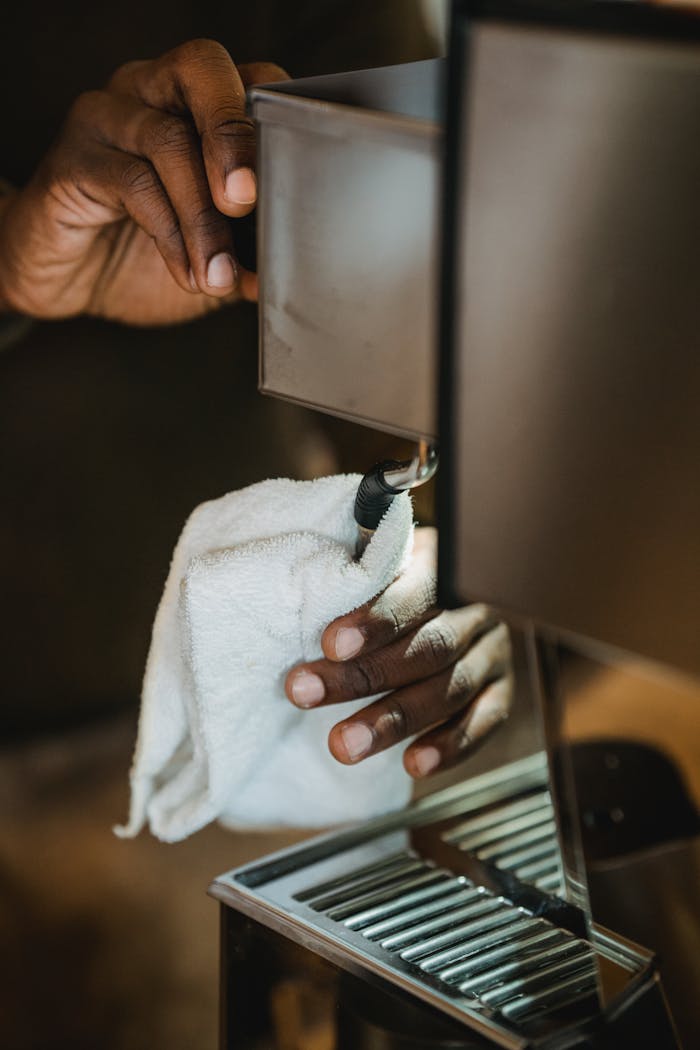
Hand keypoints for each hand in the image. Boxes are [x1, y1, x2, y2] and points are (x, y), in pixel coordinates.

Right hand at [0, 40, 285, 324]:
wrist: (72, 283)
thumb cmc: (144, 255)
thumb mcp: (213, 255)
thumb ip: (250, 252)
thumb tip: (286, 270)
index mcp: (194, 103)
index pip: (250, 78)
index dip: (277, 124)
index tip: (296, 186)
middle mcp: (149, 92)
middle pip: (201, 69)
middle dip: (235, 135)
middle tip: (248, 201)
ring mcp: (107, 118)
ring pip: (168, 140)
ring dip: (203, 218)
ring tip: (218, 274)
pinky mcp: (73, 159)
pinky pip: (132, 183)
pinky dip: (170, 236)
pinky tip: (186, 272)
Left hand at [285, 528, 513, 778]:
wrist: (452, 599)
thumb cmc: (395, 584)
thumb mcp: (381, 566)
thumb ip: (358, 575)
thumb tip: (308, 585)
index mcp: (445, 570)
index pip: (417, 593)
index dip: (376, 621)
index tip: (330, 644)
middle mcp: (477, 612)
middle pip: (428, 648)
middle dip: (364, 677)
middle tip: (305, 695)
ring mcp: (493, 654)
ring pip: (449, 690)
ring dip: (394, 721)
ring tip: (343, 745)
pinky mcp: (501, 693)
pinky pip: (482, 723)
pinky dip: (449, 746)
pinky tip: (412, 765)